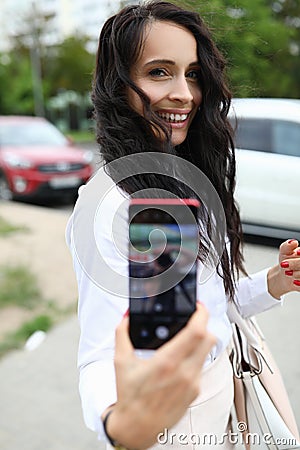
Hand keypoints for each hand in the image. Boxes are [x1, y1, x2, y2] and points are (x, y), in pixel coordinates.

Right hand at [103, 303, 215, 448]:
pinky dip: (196, 356)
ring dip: (201, 340)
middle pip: (209, 338)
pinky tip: (183, 357)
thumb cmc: (130, 397)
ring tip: (187, 336)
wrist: (137, 428)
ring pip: (208, 352)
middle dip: (203, 324)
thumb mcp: (121, 361)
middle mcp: (184, 373)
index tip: (198, 308)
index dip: (201, 315)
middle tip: (193, 319)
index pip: (196, 332)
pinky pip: (202, 366)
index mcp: (167, 362)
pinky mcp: (195, 391)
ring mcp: (192, 383)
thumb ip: (123, 333)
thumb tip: (128, 317)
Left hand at [267, 239, 299, 298]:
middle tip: (285, 264)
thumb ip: (288, 245)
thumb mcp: (284, 251)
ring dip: (296, 273)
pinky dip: (299, 283)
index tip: (296, 253)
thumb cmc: (287, 260)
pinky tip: (294, 281)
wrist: (284, 274)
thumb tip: (293, 242)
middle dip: (296, 263)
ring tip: (288, 272)